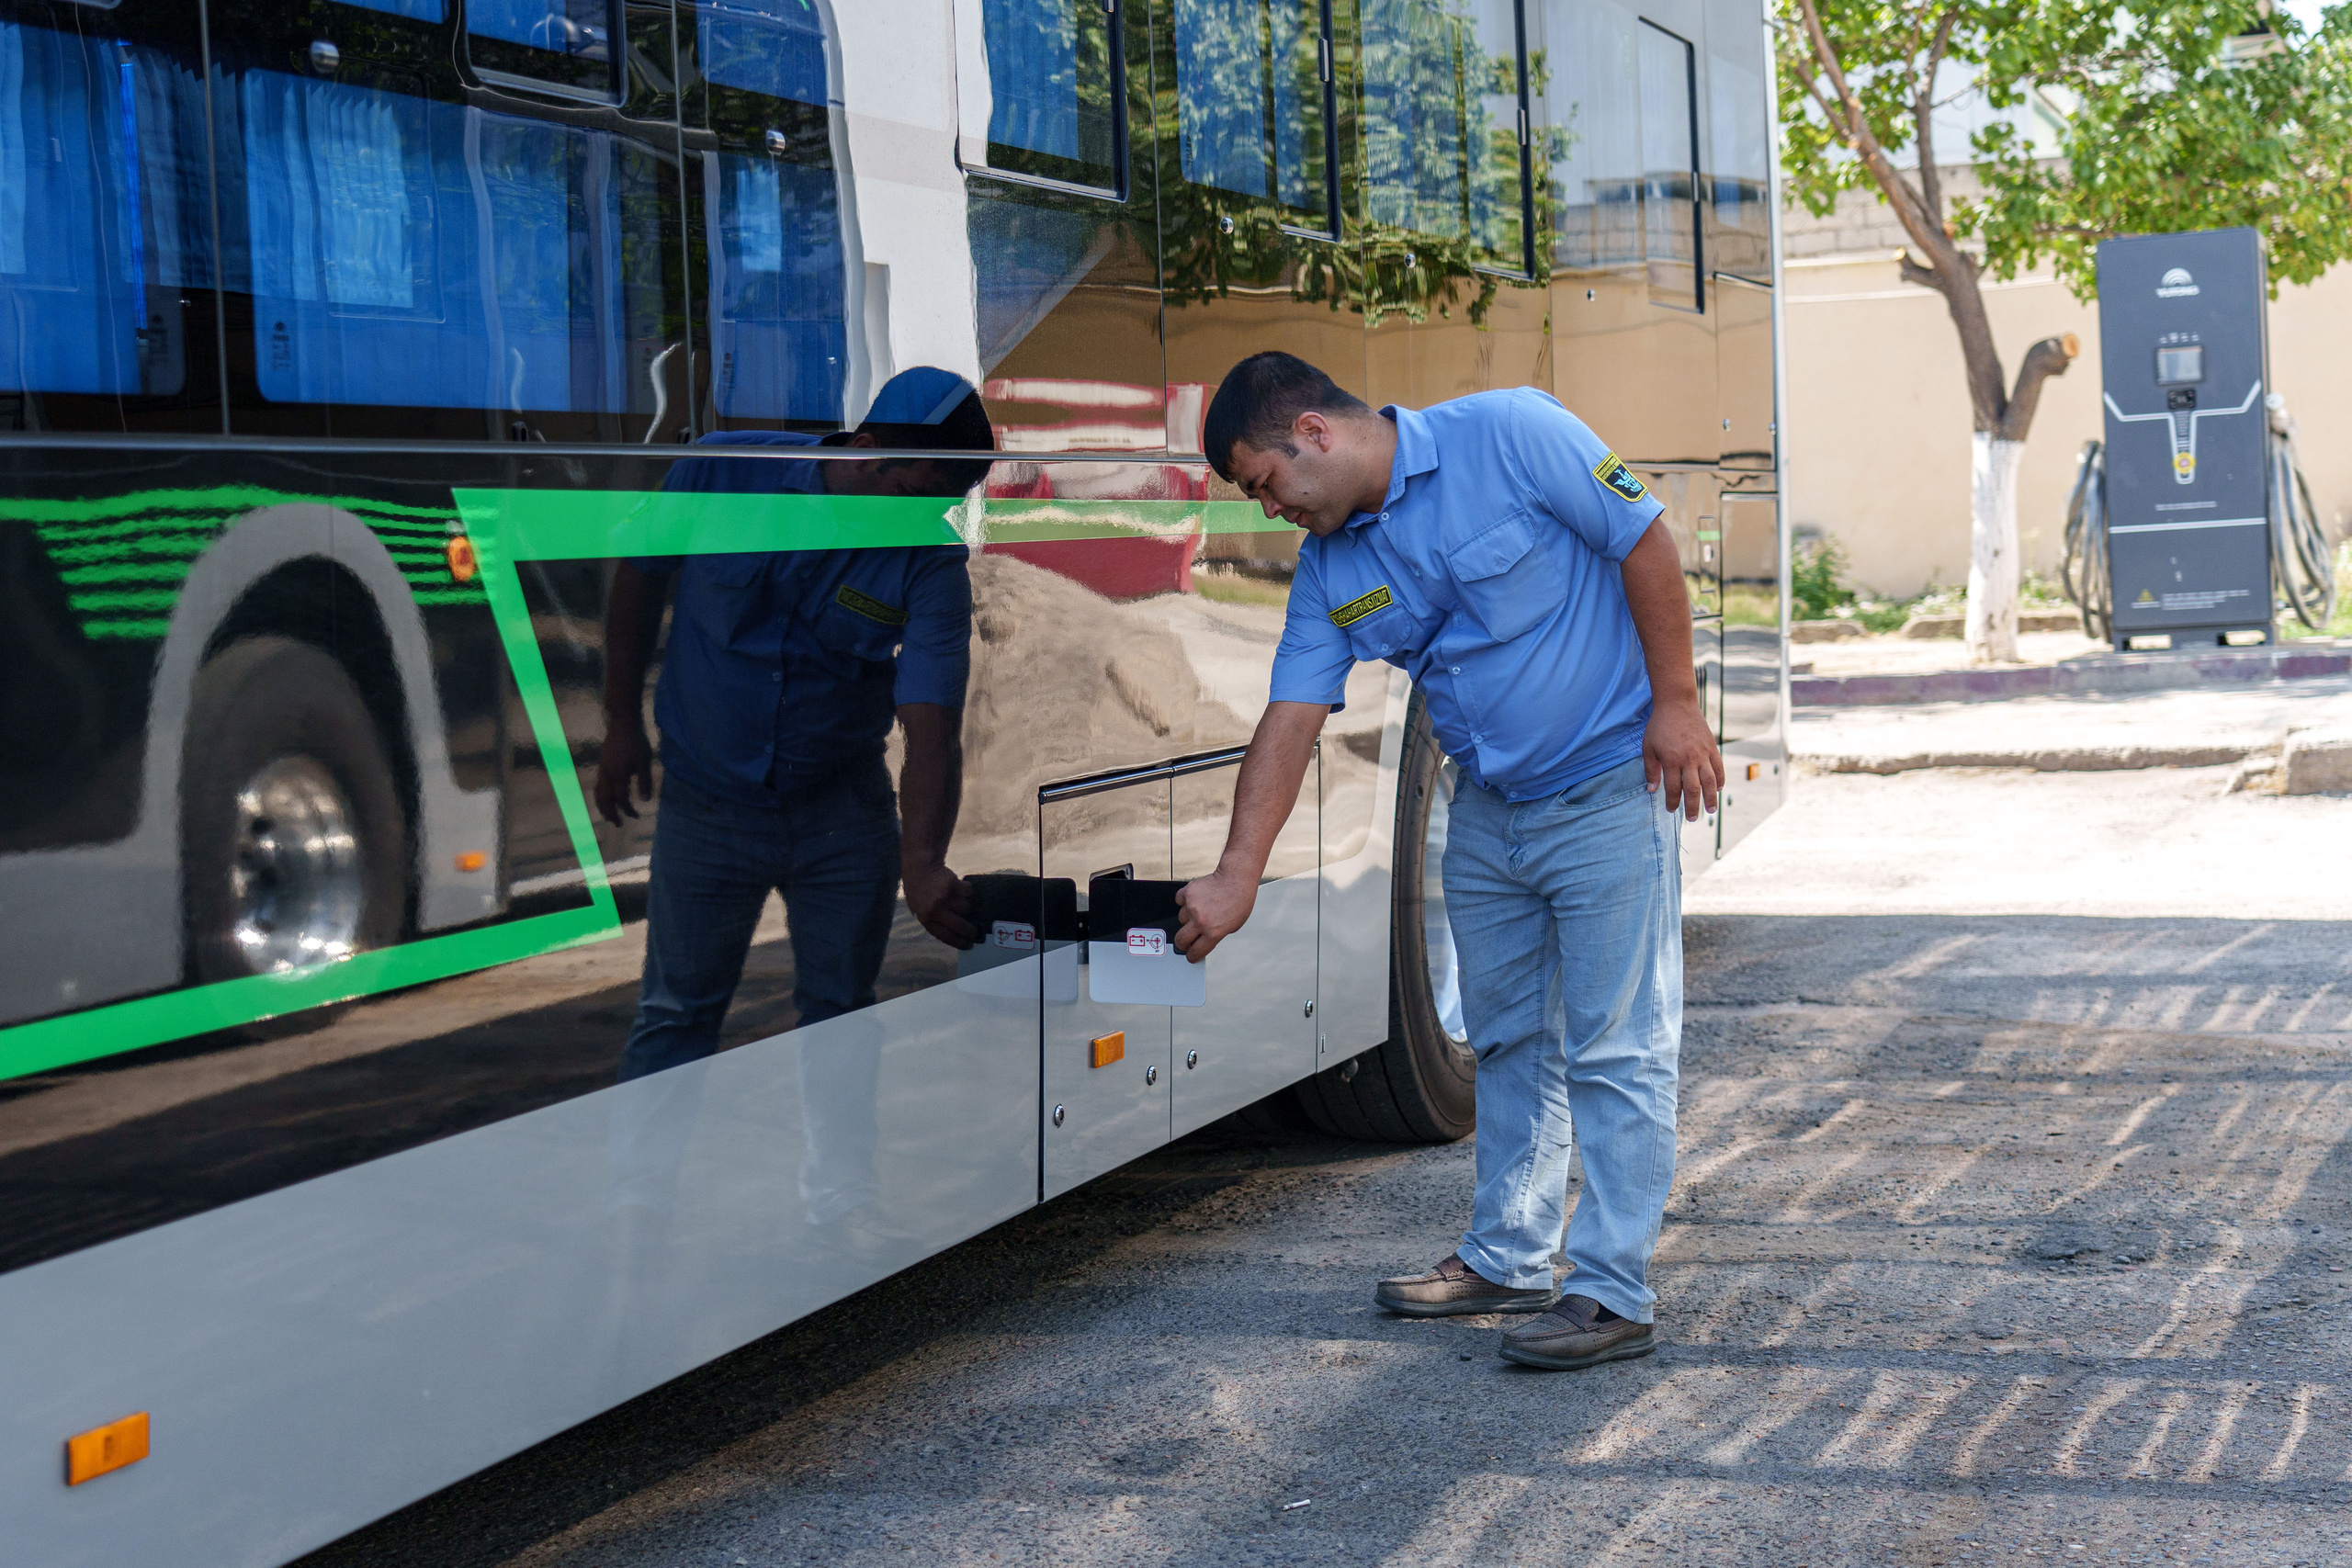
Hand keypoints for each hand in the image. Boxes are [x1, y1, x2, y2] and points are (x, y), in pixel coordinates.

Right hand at [595, 715, 653, 824]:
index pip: (621, 799)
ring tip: (609, 816)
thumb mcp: (645, 761)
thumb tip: (645, 800)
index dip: (627, 810)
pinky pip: (598, 785)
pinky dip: (601, 796)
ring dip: (603, 807)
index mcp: (618, 775)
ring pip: (598, 793)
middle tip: (618, 825)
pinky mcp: (601, 765)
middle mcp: (606, 774)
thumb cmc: (637, 742)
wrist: (622, 723)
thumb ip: (645, 781)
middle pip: (604, 800)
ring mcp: (601, 769)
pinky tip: (607, 798)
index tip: (636, 817)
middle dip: (610, 814)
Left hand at [902, 860, 975, 948]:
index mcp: (926, 919)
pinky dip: (966, 889)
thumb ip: (934, 920)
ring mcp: (944, 898)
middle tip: (975, 932)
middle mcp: (935, 910)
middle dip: (970, 931)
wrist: (919, 868)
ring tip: (956, 898)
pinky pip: (968, 892)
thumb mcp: (920, 910)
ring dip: (964, 904)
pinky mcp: (953, 886)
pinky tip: (958, 886)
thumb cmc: (919, 891)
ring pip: (966, 908)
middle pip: (960, 926)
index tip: (969, 945)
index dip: (959, 942)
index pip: (946, 936)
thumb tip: (955, 933)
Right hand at [1174, 866, 1256, 962]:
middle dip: (1182, 943)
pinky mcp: (1187, 893)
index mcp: (1213, 932)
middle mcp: (1201, 921)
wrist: (1236, 879)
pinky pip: (1179, 901)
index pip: (1196, 952)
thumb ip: (1217, 934)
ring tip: (1200, 910)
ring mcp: (1192, 907)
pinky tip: (1195, 899)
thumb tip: (1206, 939)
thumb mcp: (1234, 926)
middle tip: (1185, 940)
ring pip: (1180, 919)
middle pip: (1181, 940)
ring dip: (1188, 917)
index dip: (1192, 956)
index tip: (1190, 955)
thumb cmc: (1239, 900)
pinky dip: (1184, 901)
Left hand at [1642, 695, 1724, 820]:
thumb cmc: (1659, 726)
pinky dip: (1720, 780)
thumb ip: (1651, 770)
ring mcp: (1703, 754)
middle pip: (1693, 789)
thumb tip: (1652, 791)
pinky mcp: (1712, 747)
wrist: (1677, 704)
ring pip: (1709, 781)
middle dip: (1692, 807)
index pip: (1673, 788)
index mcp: (1671, 760)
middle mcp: (1689, 759)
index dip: (1672, 801)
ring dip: (1711, 798)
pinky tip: (1719, 789)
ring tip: (1711, 810)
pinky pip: (1719, 767)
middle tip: (1692, 819)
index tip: (1671, 809)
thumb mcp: (1648, 748)